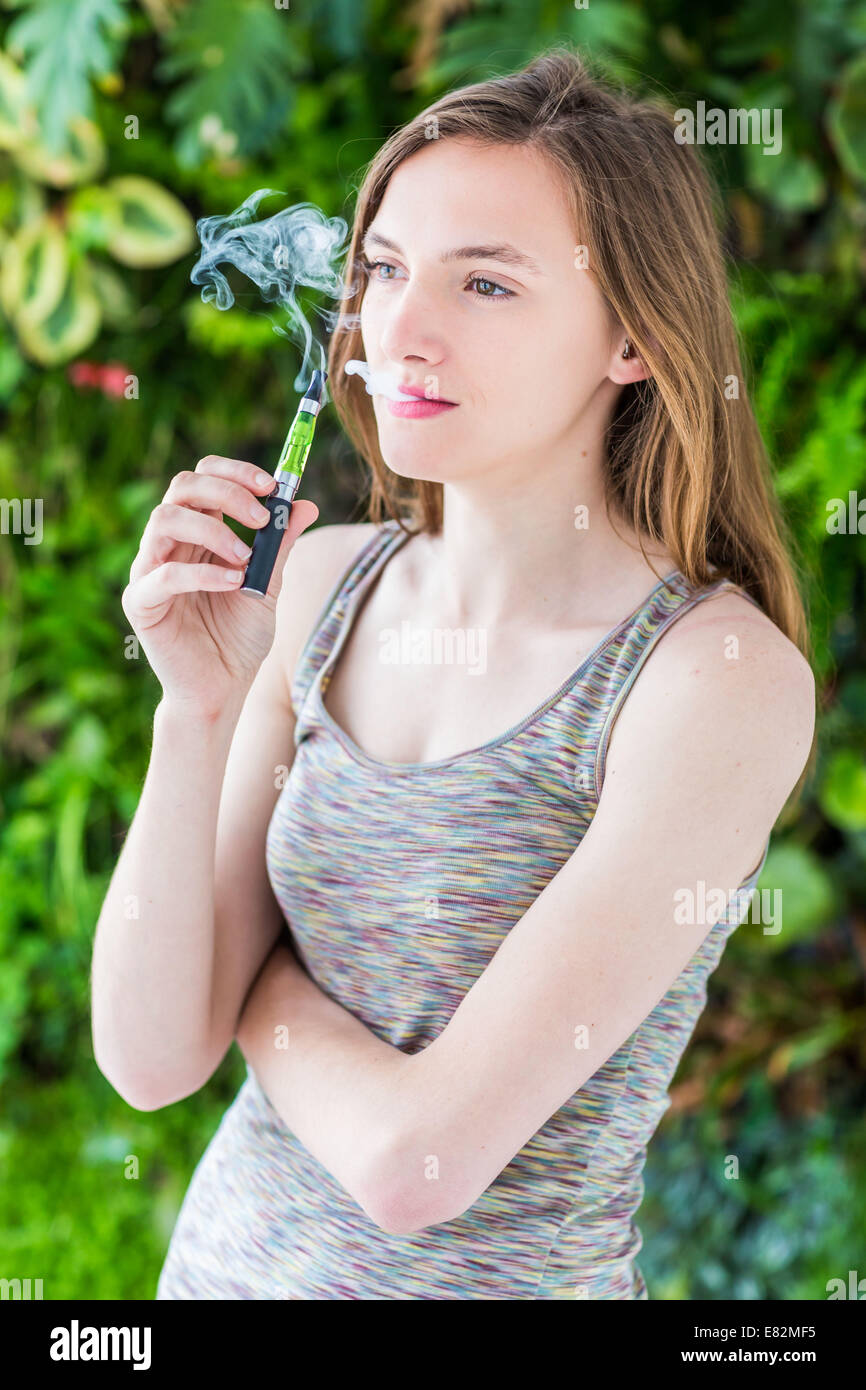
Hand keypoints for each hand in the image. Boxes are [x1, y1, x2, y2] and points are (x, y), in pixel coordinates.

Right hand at [121, 454, 318, 718]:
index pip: (203, 479)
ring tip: (245, 557)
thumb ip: (280, 546)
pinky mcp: (141, 602)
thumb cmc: (239, 638)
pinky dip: (202, 573)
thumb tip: (306, 505)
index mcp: (198, 532)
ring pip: (165, 519)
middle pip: (183, 487)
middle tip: (262, 517)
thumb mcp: (268, 586)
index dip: (234, 473)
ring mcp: (150, 570)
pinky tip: (234, 583)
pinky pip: (164, 575)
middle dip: (225, 491)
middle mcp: (170, 544)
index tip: (271, 485)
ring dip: (212, 529)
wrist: (222, 689)